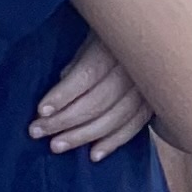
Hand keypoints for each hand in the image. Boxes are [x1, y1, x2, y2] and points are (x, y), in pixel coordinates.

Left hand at [28, 47, 150, 158]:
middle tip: (37, 132)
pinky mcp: (154, 103)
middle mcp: (136, 69)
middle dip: (65, 120)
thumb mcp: (91, 38)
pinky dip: (113, 142)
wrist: (151, 36)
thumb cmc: (111, 36)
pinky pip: (134, 127)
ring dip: (84, 135)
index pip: (88, 74)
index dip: (64, 94)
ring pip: (116, 118)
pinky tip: (93, 155)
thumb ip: (78, 61)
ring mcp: (148, 88)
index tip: (41, 111)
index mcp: (117, 47)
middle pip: (99, 101)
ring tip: (56, 145)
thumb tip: (62, 84)